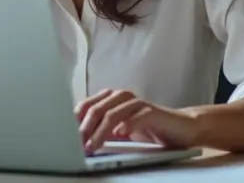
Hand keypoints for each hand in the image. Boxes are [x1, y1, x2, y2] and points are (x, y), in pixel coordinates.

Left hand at [75, 89, 201, 152]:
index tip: (64, 138)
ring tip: (92, 146)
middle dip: (83, 129)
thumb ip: (102, 130)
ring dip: (100, 132)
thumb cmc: (148, 129)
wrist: (179, 128)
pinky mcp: (152, 111)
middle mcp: (121, 97)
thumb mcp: (120, 130)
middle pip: (96, 110)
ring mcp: (137, 102)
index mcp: (110, 99)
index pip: (86, 106)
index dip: (74, 122)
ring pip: (112, 114)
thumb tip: (78, 140)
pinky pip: (137, 116)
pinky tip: (121, 134)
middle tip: (76, 145)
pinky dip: (127, 125)